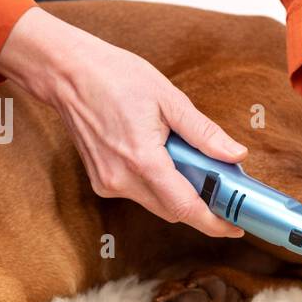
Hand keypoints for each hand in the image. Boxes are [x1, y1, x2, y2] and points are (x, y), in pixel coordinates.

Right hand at [0, 7, 245, 236]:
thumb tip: (235, 155)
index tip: (234, 228)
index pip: (185, 207)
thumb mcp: (168, 99)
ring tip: (185, 159)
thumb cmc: (114, 77)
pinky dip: (155, 183)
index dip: (213, 223)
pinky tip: (157, 156)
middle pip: (172, 211)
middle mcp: (121, 179)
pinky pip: (137, 193)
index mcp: (143, 160)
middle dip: (199, 204)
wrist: (67, 74)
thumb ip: (204, 133)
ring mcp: (107, 183)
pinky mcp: (99, 180)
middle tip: (220, 186)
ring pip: (155, 203)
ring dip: (176, 191)